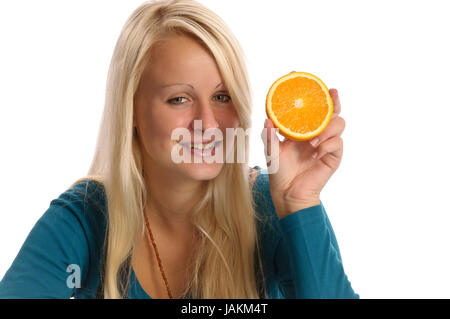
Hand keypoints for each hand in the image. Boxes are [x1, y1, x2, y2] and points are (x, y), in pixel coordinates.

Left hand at [261, 88, 344, 218]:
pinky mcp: (333, 157)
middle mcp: (317, 133)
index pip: (311, 107)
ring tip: (313, 140)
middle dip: (334, 100)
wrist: (287, 193)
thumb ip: (270, 136)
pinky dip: (328, 145)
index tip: (306, 80)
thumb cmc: (279, 171)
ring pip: (339, 124)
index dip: (313, 93)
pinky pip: (337, 144)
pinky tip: (317, 151)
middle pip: (331, 111)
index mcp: (303, 128)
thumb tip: (267, 120)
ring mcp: (327, 144)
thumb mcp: (271, 151)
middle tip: (332, 93)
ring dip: (328, 128)